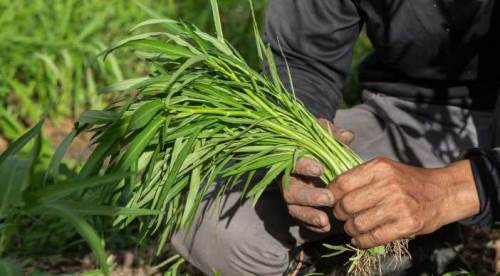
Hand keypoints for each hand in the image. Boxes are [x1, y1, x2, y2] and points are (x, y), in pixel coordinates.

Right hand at [281, 118, 353, 232]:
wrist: (311, 152)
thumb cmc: (316, 141)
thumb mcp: (322, 132)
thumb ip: (332, 133)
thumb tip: (347, 135)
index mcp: (289, 158)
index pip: (291, 162)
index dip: (303, 166)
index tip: (319, 169)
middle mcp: (286, 179)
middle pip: (290, 191)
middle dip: (309, 196)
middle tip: (328, 198)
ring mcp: (291, 195)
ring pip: (294, 209)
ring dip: (309, 216)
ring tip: (325, 221)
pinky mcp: (298, 207)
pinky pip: (301, 219)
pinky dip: (312, 225)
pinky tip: (326, 227)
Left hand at [330, 158, 479, 247]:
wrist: (443, 192)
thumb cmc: (408, 181)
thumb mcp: (385, 169)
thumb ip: (360, 177)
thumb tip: (331, 190)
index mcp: (379, 168)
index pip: (342, 184)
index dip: (332, 195)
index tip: (332, 201)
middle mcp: (389, 185)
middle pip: (347, 205)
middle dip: (339, 214)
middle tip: (342, 216)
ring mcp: (399, 206)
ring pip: (358, 224)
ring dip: (350, 229)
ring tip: (352, 228)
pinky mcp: (407, 225)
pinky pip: (373, 238)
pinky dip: (361, 241)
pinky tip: (360, 239)